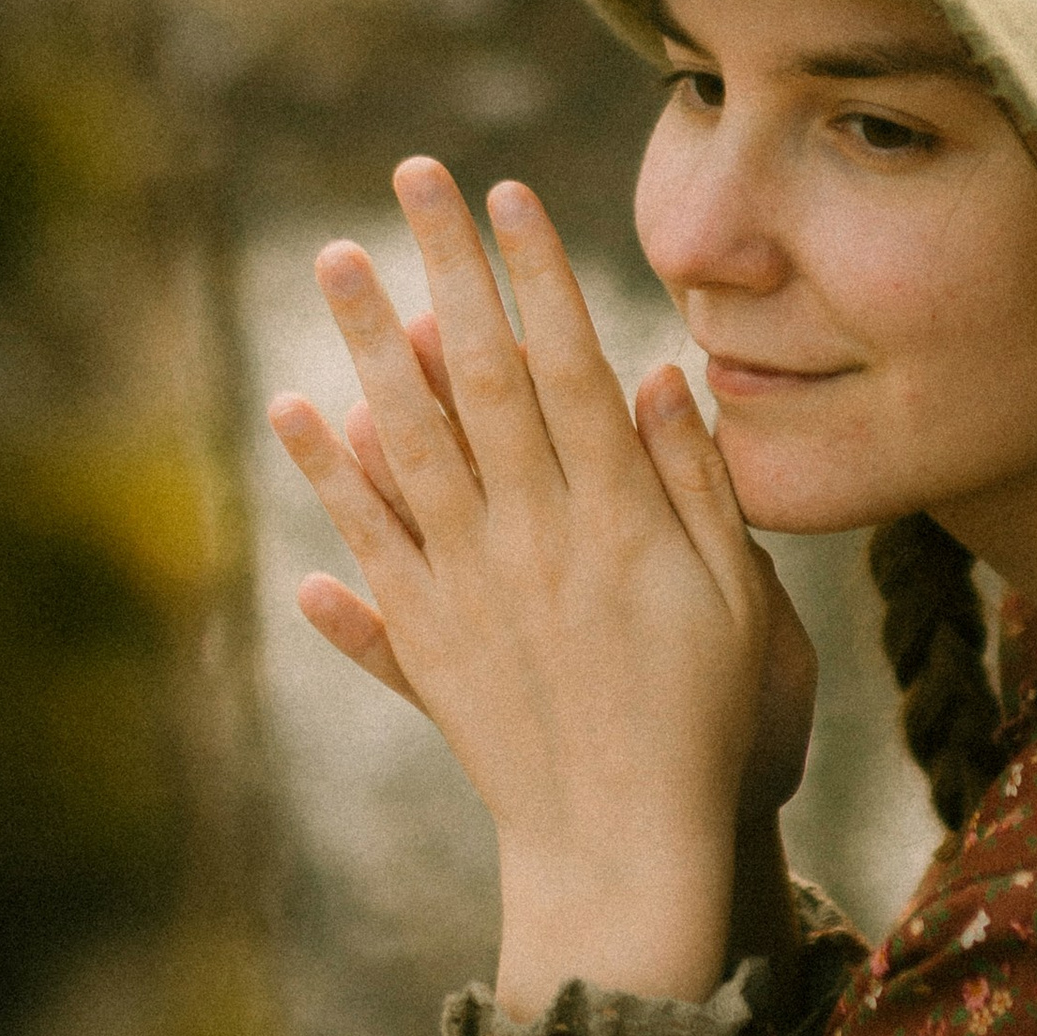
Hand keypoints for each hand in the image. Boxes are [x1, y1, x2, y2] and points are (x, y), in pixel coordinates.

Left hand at [269, 160, 818, 1010]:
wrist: (627, 861)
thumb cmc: (714, 733)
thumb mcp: (743, 606)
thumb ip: (699, 490)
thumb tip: (661, 375)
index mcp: (616, 518)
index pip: (566, 364)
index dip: (534, 273)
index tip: (507, 194)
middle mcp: (530, 536)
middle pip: (476, 375)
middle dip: (443, 266)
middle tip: (409, 174)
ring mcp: (467, 588)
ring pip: (408, 440)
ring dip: (366, 343)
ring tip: (336, 258)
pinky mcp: (426, 643)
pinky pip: (367, 544)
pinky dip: (327, 479)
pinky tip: (293, 413)